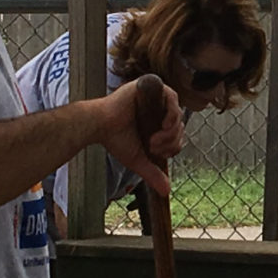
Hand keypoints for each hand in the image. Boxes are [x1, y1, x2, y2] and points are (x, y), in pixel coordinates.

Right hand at [102, 73, 183, 190]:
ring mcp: (154, 96)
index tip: (159, 153)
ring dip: (171, 130)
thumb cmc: (115, 140)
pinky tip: (163, 125)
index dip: (173, 145)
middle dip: (171, 140)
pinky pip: (171, 96)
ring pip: (177, 113)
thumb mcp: (138, 160)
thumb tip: (166, 192)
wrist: (98, 125)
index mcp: (156, 122)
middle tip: (154, 147)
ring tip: (154, 139)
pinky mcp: (149, 86)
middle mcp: (157, 108)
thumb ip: (153, 174)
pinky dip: (171, 113)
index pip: (177, 134)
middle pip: (179, 124)